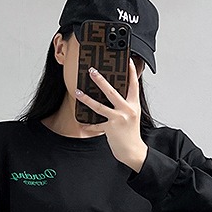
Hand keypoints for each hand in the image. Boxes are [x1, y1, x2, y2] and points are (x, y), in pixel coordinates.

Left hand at [75, 57, 148, 172]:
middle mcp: (127, 110)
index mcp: (134, 105)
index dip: (131, 71)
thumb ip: (125, 104)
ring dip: (87, 99)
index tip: (127, 60)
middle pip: (112, 92)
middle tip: (91, 71)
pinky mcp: (110, 129)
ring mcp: (118, 119)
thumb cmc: (131, 133)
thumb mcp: (132, 116)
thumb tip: (113, 93)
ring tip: (78, 92)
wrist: (133, 151)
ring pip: (100, 106)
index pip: (133, 85)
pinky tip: (81, 122)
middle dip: (100, 80)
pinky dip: (88, 124)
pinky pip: (96, 124)